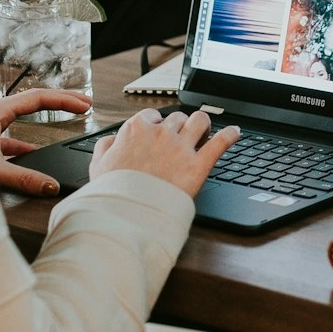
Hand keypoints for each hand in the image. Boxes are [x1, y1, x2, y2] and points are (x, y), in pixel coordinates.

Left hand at [0, 89, 91, 195]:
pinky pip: (10, 132)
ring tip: (65, 118)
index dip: (65, 100)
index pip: (38, 98)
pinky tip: (32, 151)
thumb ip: (23, 178)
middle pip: (34, 100)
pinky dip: (25, 139)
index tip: (85, 105)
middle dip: (62, 100)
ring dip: (46, 116)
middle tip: (85, 103)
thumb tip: (51, 186)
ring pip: (22, 114)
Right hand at [91, 108, 240, 198]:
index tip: (159, 133)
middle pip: (178, 118)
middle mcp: (160, 133)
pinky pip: (221, 142)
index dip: (157, 125)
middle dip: (180, 127)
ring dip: (203, 124)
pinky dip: (231, 135)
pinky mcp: (198, 165)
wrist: (126, 215)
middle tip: (181, 139)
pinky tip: (235, 132)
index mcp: (136, 130)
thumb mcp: (97, 166)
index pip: (152, 116)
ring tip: (204, 132)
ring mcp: (181, 148)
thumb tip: (113, 140)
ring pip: (200, 120)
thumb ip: (105, 146)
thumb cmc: (112, 193)